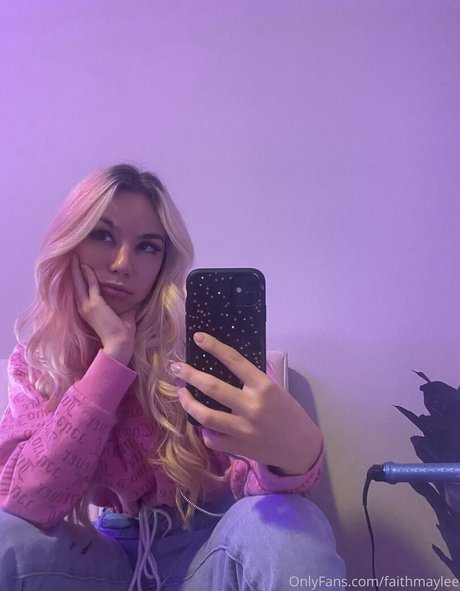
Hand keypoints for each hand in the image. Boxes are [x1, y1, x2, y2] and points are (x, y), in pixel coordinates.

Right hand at [71, 254, 135, 363]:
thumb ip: (122, 304)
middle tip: (71, 258)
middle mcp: (84, 308)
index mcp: (88, 312)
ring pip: (79, 283)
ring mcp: (87, 306)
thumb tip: (130, 295)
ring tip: (74, 258)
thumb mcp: (121, 314)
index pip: (81, 292)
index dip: (79, 280)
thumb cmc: (122, 333)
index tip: (78, 269)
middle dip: (73, 271)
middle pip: (75, 286)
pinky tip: (86, 265)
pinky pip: (90, 284)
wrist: (120, 344)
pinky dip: (88, 274)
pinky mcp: (94, 304)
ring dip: (77, 270)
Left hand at [174, 333, 322, 474]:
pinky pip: (212, 438)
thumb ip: (251, 381)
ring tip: (181, 393)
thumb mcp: (275, 389)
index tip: (197, 338)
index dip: (214, 347)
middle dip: (189, 375)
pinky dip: (204, 430)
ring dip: (188, 402)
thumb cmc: (288, 413)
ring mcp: (244, 428)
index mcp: (263, 386)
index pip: (234, 360)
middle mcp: (252, 405)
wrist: (301, 447)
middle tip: (176, 368)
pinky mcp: (239, 448)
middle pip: (212, 387)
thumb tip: (223, 367)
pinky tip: (202, 424)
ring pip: (206, 415)